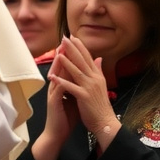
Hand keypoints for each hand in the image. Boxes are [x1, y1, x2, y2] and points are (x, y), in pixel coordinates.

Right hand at [31, 40, 78, 159]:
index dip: (70, 56)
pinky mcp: (53, 103)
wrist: (57, 134)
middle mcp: (56, 88)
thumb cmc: (66, 118)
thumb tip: (86, 77)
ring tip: (61, 52)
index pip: (65, 68)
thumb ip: (79, 87)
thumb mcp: (75, 99)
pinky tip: (61, 75)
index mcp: (62, 87)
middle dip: (62, 54)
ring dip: (58, 65)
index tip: (74, 43)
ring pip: (56, 76)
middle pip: (58, 68)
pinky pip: (57, 90)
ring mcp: (53, 95)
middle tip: (65, 40)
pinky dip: (59, 82)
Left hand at [49, 36, 119, 150]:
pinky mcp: (84, 96)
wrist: (106, 122)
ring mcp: (89, 87)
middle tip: (65, 37)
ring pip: (77, 71)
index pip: (88, 58)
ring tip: (59, 52)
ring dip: (67, 61)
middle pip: (82, 61)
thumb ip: (98, 71)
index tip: (73, 37)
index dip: (80, 47)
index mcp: (97, 76)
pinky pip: (71, 87)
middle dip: (73, 48)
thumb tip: (99, 58)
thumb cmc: (100, 105)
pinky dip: (62, 81)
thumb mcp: (100, 85)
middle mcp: (94, 79)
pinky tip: (53, 76)